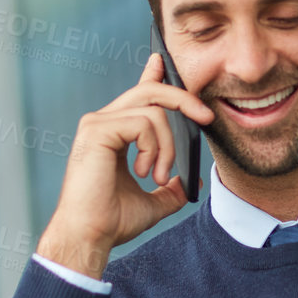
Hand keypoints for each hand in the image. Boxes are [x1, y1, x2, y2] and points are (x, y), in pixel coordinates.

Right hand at [35, 52, 213, 277]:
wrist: (90, 237)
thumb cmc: (112, 222)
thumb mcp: (152, 202)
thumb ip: (170, 188)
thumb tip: (188, 182)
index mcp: (113, 133)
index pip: (137, 96)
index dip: (152, 75)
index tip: (161, 61)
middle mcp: (102, 122)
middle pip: (150, 91)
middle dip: (184, 99)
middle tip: (207, 119)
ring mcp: (97, 123)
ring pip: (153, 111)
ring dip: (168, 145)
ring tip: (158, 175)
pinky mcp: (97, 130)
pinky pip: (144, 122)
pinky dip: (154, 147)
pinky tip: (143, 171)